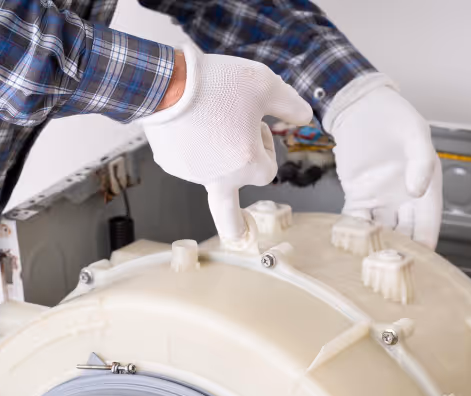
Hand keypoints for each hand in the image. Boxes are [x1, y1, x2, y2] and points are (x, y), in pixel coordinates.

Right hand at [140, 45, 311, 242]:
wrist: (165, 82)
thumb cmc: (217, 83)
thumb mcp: (264, 83)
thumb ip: (289, 104)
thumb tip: (305, 117)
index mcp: (246, 164)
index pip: (268, 170)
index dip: (268, 147)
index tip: (260, 126)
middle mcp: (218, 177)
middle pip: (228, 212)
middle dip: (235, 228)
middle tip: (241, 238)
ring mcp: (191, 172)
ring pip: (210, 168)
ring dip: (216, 150)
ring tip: (207, 112)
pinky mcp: (170, 161)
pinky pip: (187, 154)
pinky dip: (192, 140)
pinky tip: (188, 116)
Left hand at [325, 78, 442, 248]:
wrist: (361, 106)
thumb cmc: (395, 116)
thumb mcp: (414, 133)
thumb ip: (421, 161)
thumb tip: (417, 191)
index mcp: (427, 189)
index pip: (428, 226)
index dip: (425, 247)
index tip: (419, 265)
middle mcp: (404, 200)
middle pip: (404, 236)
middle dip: (398, 254)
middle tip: (388, 272)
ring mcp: (380, 201)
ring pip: (379, 233)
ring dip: (373, 248)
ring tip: (365, 264)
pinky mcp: (357, 197)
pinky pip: (356, 220)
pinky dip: (352, 233)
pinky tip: (346, 245)